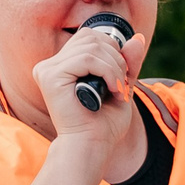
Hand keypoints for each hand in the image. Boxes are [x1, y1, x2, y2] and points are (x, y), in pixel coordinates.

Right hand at [31, 19, 150, 149]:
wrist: (91, 147)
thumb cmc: (103, 124)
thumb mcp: (121, 86)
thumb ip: (127, 62)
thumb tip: (138, 38)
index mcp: (61, 66)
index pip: (89, 37)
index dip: (112, 51)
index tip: (121, 78)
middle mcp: (50, 65)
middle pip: (90, 37)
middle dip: (115, 58)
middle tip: (121, 85)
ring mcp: (47, 70)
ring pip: (91, 47)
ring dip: (114, 68)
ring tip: (117, 90)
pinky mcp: (50, 76)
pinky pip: (87, 59)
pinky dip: (107, 72)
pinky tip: (111, 90)